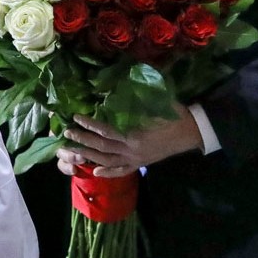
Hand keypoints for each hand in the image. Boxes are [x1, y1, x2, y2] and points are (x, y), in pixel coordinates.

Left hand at [55, 105, 202, 176]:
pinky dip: (108, 172)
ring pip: (107, 161)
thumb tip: (114, 84)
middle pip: (101, 147)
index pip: (105, 131)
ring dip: (89, 156)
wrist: (191, 131)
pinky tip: (95, 172)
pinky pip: (122, 171)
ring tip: (72, 150)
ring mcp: (136, 160)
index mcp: (134, 135)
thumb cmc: (173, 113)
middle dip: (82, 139)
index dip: (89, 124)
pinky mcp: (141, 164)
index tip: (76, 117)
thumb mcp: (154, 101)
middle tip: (66, 133)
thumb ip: (134, 96)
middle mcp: (132, 151)